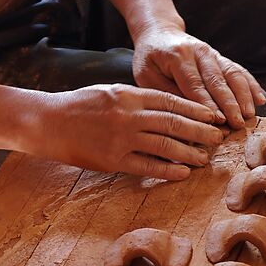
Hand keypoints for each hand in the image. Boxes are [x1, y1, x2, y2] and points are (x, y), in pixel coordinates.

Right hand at [34, 84, 223, 180]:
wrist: (48, 122)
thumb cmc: (79, 106)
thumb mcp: (109, 92)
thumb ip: (137, 99)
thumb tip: (167, 107)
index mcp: (129, 95)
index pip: (171, 101)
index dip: (195, 110)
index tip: (212, 116)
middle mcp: (128, 115)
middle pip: (174, 123)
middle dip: (200, 131)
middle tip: (218, 138)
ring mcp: (121, 139)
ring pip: (165, 146)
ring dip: (189, 152)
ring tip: (206, 158)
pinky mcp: (113, 160)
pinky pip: (147, 166)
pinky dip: (168, 170)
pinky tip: (184, 173)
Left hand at [131, 25, 265, 129]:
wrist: (159, 31)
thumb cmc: (150, 58)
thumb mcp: (146, 76)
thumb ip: (166, 93)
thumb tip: (187, 115)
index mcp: (178, 57)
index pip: (195, 84)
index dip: (209, 104)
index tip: (219, 121)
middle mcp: (200, 53)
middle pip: (218, 81)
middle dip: (230, 104)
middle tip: (238, 124)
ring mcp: (213, 54)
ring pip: (233, 75)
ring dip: (244, 96)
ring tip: (251, 115)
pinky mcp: (221, 58)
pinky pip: (239, 71)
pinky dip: (251, 85)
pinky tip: (260, 100)